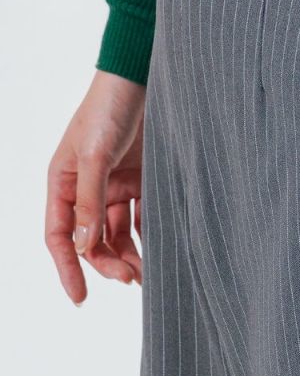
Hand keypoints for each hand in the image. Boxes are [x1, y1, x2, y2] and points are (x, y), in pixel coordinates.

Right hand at [45, 69, 146, 304]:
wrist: (144, 77)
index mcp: (64, 182)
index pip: (60, 236)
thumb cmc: (110, 109)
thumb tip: (82, 245)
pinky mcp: (143, 176)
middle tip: (132, 279)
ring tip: (149, 273)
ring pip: (119, 230)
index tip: (81, 298)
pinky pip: (144, 212)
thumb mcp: (95, 155)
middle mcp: (87, 187)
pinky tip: (164, 247)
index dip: (68, 268)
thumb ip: (89, 200)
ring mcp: (116, 182)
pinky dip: (151, 231)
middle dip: (108, 262)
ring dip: (131, 252)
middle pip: (93, 238)